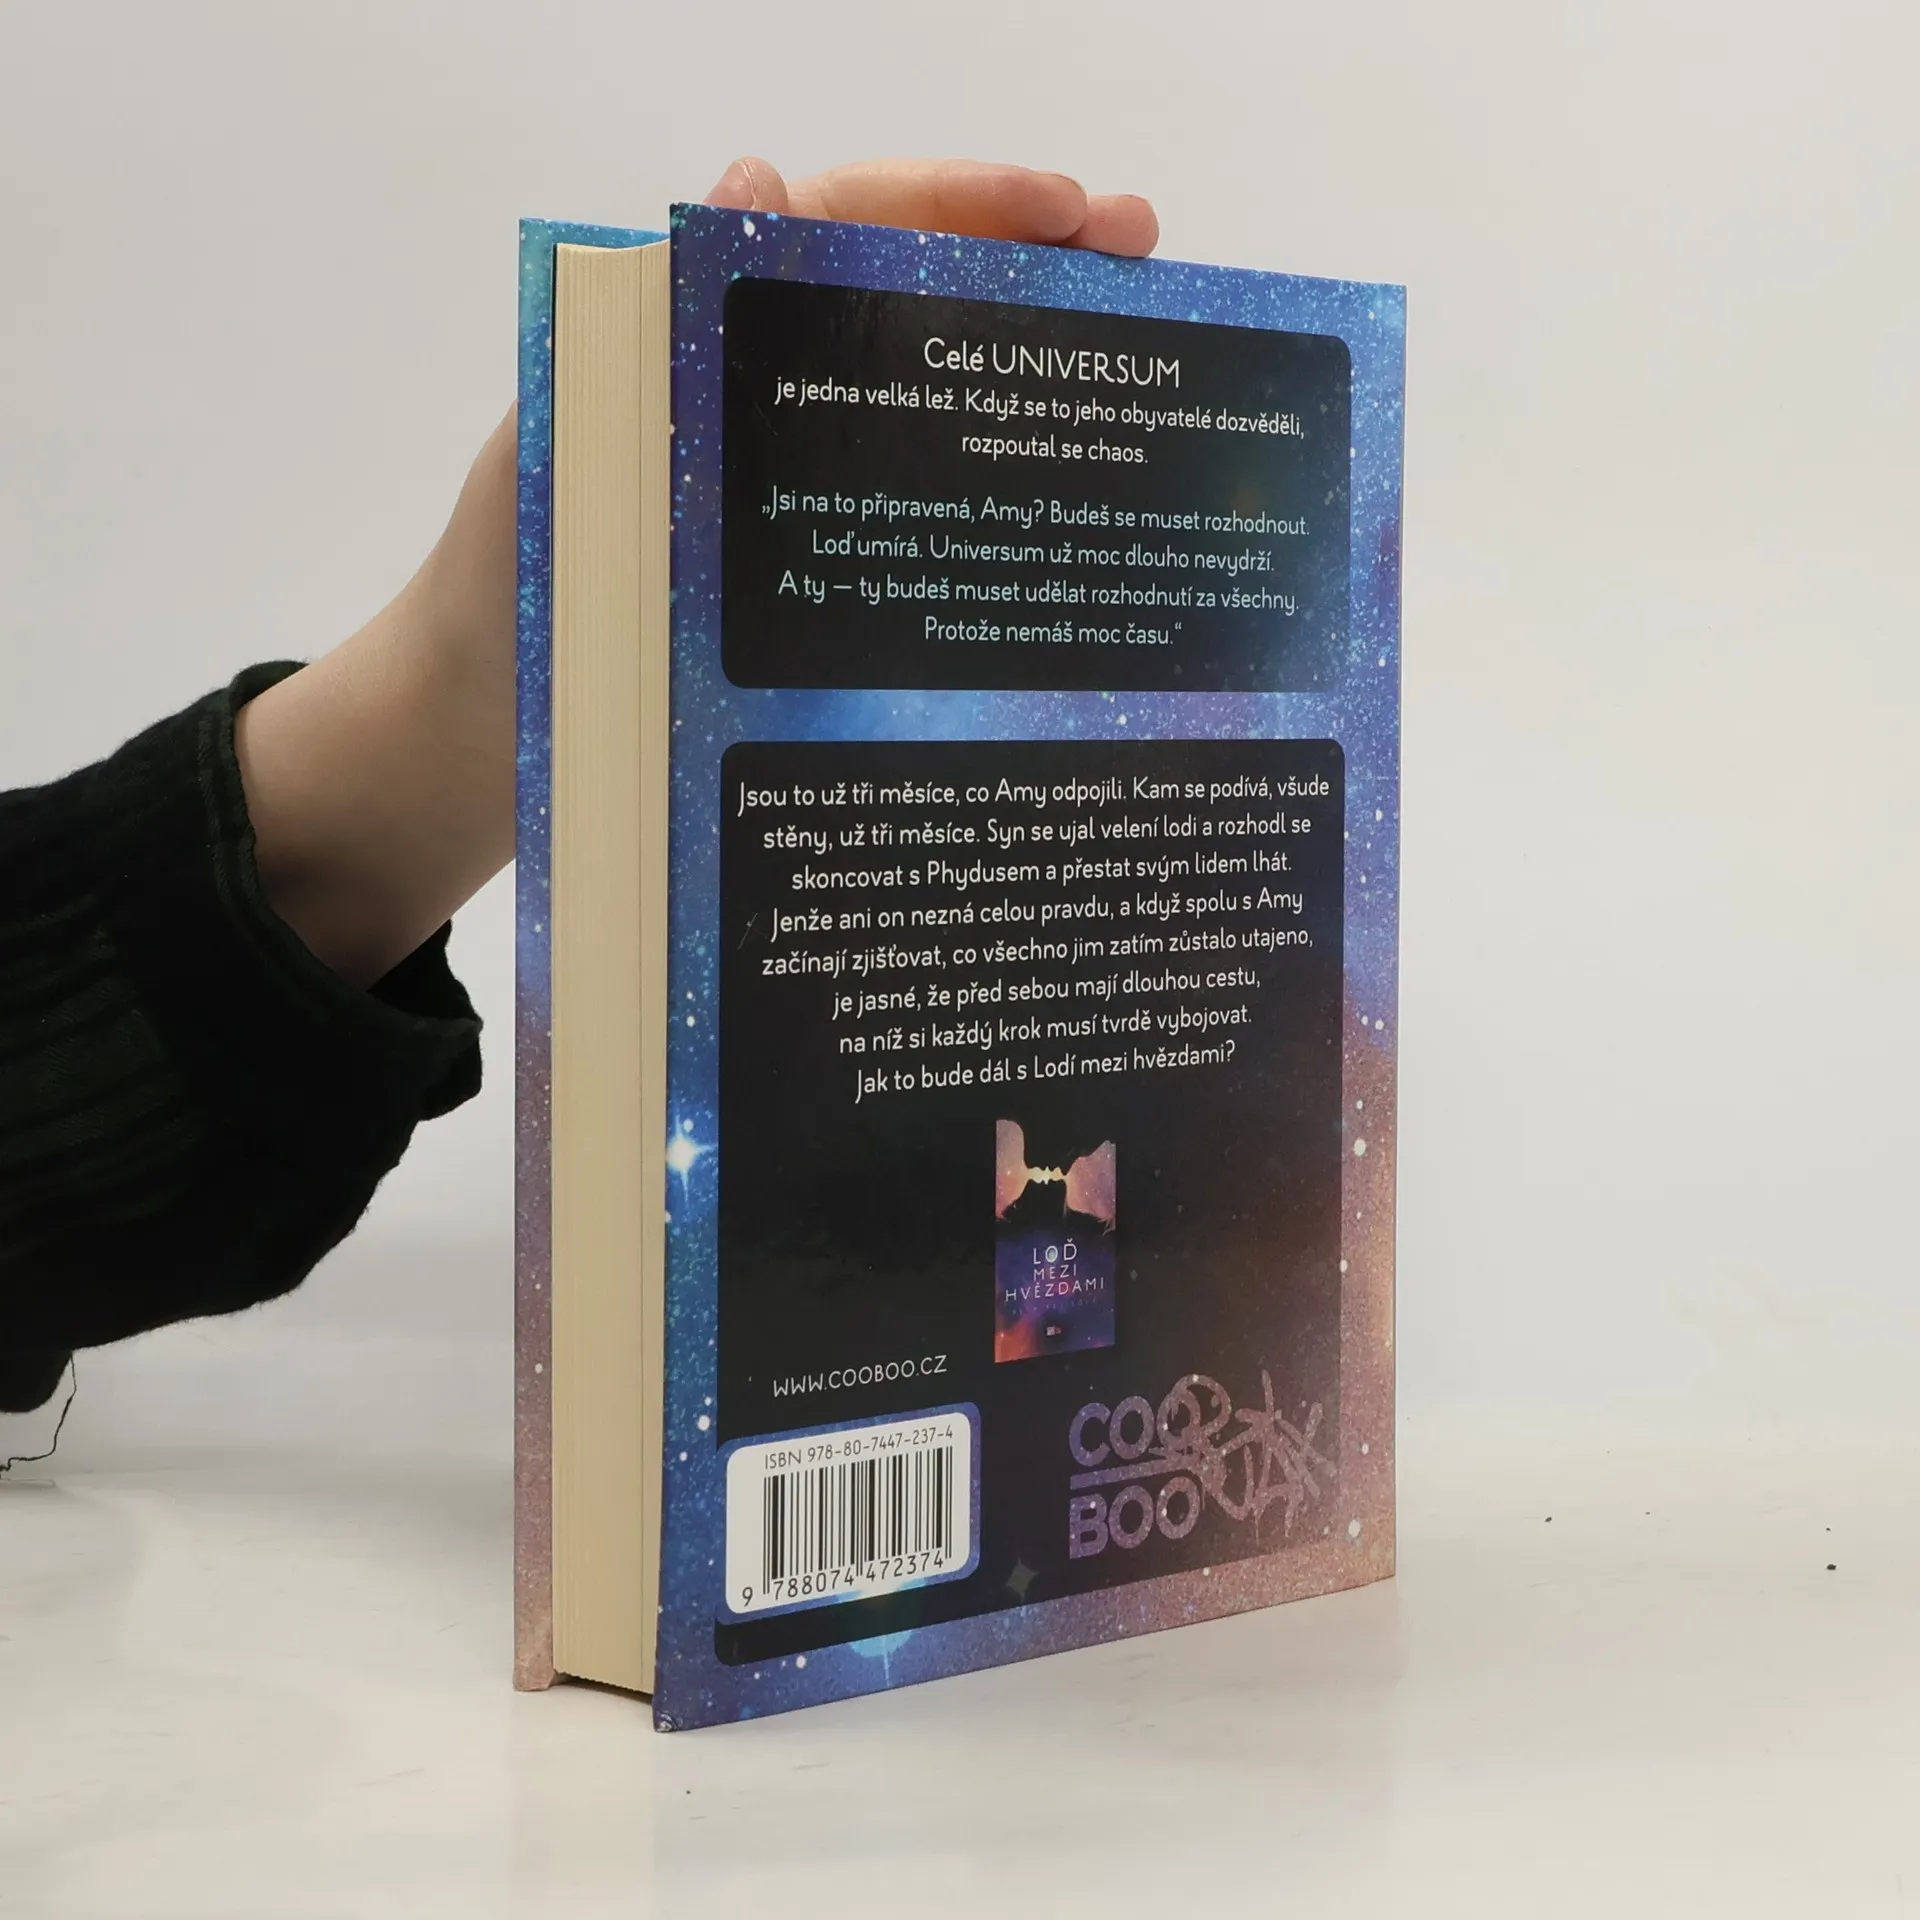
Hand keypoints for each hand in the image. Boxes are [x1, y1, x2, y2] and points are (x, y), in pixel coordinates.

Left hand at [235, 162, 1158, 985]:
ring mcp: (789, 490)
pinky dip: (981, 494)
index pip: (851, 227)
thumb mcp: (575, 446)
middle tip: (1150, 272)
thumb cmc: (510, 588)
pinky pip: (902, 511)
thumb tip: (758, 174)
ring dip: (1023, 379)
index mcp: (703, 337)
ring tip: (1142, 380)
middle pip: (911, 303)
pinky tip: (1063, 519)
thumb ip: (657, 322)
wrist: (474, 740)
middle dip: (1030, 272)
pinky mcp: (802, 581)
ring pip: (922, 406)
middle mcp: (760, 397)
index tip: (1076, 214)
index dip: (968, 207)